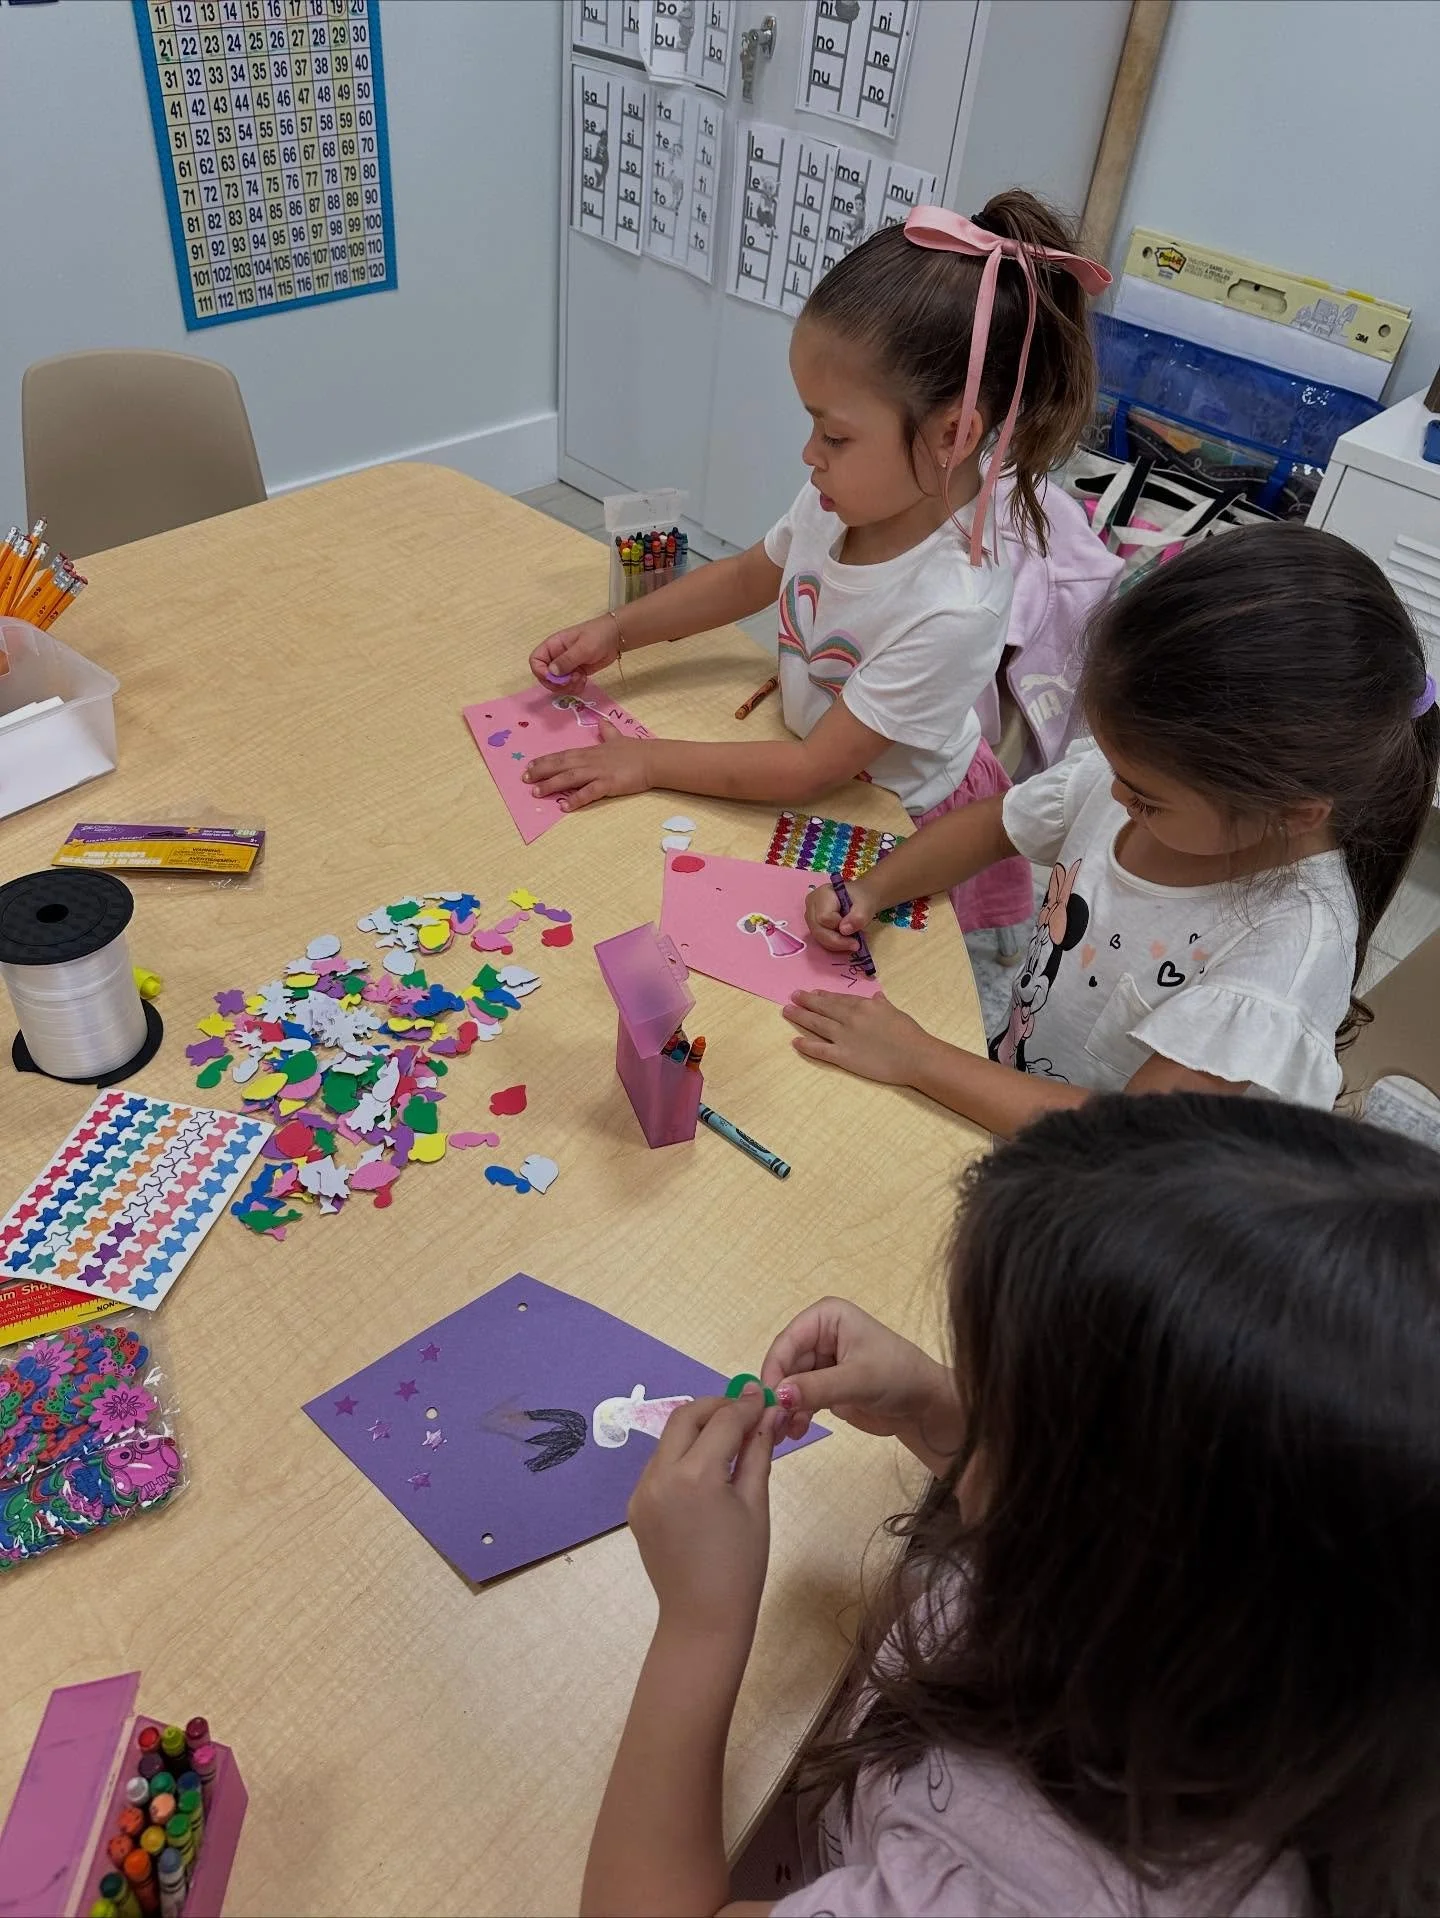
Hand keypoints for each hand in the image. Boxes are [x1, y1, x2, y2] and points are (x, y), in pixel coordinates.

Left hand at [522, 716, 652, 809]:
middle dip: (541, 771)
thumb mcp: (618, 738)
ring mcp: (598, 772)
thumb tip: (602, 722)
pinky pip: (588, 792)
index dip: (545, 760)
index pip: (563, 755)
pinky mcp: (608, 784)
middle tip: (525, 779)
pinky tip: (564, 806)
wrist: (652, 759)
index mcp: (590, 751)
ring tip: (537, 792)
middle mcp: (590, 760)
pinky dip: (576, 799)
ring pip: (570, 777)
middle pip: (561, 764)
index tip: (530, 765)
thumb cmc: (636, 750)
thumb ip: (607, 732)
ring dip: (552, 784)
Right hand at [528, 615, 619, 687]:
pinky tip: (584, 680)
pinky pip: (569, 686)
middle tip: (571, 681)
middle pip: (545, 677)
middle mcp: (556, 657)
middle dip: (557, 683)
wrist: (615, 638)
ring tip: (581, 679)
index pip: (535, 660)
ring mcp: (566, 667)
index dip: (540, 671)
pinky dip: (575, 688)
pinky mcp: (575, 674)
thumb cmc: (598, 636)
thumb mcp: (583, 647)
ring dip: (567, 687)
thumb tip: (551, 673)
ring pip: (557, 684)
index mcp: (553, 646)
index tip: (554, 677)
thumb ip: (567, 660)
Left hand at [627, 1389, 775, 1640]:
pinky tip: (706, 1470)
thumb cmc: (741, 1566)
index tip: (766, 1399)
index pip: (723, 1420)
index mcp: (696, 1476)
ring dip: (697, 1429)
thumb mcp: (756, 1504)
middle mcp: (660, 1475)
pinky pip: (659, 1466)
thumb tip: (770, 1415)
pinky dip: (682, 1456)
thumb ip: (758, 1452)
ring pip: (668, 1439)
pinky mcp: (636, 1505)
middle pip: (685, 1416)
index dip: (748, 1405)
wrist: (702, 1618)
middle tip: (745, 1412)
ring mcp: (642, 1491)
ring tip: (729, 1440)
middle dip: (716, 1406)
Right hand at [761, 1297, 957, 1449]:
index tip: (767, 1400)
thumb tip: (779, 1396)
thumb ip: (816, 1387)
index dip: (774, 1369)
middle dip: (778, 1393)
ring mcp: (821, 1362)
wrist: (926, 1406)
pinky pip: (800, 1399)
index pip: (788, 1341)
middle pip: (785, 1364)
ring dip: (785, 1408)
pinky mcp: (825, 1387)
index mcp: (827, 1318)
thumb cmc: (898, 1377)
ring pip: (790, 1384)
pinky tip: (796, 1433)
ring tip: (783, 1433)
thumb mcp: (857, 1379)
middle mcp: (820, 1335)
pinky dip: (796, 1416)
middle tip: (772, 1423)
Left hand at [783, 989, 930, 1084]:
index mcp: (863, 1005)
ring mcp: (844, 1037)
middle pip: (823, 1008)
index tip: (812, 993)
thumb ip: (882, 1004)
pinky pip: (820, 1049)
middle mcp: (849, 1018)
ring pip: (816, 1024)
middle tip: (793, 996)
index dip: (823, 996)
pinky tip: (795, 1041)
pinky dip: (806, 1045)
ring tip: (787, 1011)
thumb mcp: (895, 1012)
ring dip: (800, 1017)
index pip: (839, 999)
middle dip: (806, 1001)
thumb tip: (876, 996)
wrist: (915, 1056)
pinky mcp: (843, 1056)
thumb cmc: (909, 1034)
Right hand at [805, 875, 877, 954]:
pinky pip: (819, 938)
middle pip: (818, 929)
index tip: (856, 929)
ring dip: (836, 943)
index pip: (824, 917)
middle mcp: (812, 904)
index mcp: (823, 894)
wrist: (860, 896)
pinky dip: (833, 943)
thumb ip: (858, 917)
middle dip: (837, 941)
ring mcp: (810, 914)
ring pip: (817, 936)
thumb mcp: (866, 905)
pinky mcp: (813, 923)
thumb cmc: (862, 897)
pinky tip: (845, 940)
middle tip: (856, 944)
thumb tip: (844, 930)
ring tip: (852, 941)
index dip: (839, 927)